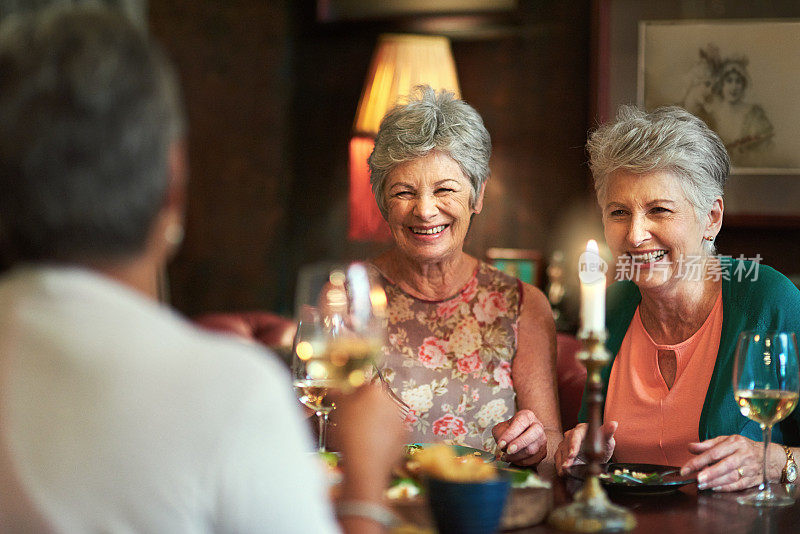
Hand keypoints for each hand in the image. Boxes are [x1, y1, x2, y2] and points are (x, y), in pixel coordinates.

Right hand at [331, 384, 408, 499]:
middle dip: (365, 408)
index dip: (353, 395)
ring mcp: (399, 420)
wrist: (365, 463)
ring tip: (360, 434)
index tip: (347, 403)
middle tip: (352, 419)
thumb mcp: (338, 411)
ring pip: (384, 417)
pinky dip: (383, 436)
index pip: (363, 387)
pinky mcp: (403, 437)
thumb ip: (339, 396)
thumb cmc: (350, 434)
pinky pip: (391, 432)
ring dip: (375, 422)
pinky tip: (370, 444)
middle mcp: (391, 403)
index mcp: (374, 392)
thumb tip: (336, 391)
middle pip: (376, 401)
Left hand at [492, 409, 546, 466]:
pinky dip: (521, 462)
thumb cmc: (509, 430)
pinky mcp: (543, 452)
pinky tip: (512, 459)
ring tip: (506, 456)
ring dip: (517, 456)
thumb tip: (503, 446)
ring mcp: (542, 440)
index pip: (520, 423)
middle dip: (519, 444)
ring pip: (532, 449)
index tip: (500, 444)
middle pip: (533, 434)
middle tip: (508, 450)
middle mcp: (538, 426)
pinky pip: (533, 460)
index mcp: (527, 416)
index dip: (510, 434)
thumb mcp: (501, 428)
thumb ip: (500, 434)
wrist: (521, 435)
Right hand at [554, 420, 617, 475]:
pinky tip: (562, 472)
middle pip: (566, 444)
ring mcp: (566, 443)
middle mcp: (571, 435)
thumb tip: (614, 424)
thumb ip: (608, 432)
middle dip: (566, 456)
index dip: (573, 445)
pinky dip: (560, 466)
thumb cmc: (602, 444)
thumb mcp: (607, 440)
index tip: (572, 454)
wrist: (598, 452)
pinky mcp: (563, 452)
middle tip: (567, 466)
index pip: (575, 435)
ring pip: (561, 452)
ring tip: (564, 471)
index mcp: (582, 429)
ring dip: (562, 462)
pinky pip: (559, 458)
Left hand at [680, 434, 763, 491]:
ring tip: (702, 485)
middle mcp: (744, 454)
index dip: (698, 461)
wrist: (770, 458)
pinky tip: (715, 488)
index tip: (686, 468)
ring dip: (715, 482)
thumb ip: (707, 445)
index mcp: (735, 442)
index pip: (714, 452)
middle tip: (697, 479)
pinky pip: (739, 485)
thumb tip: (690, 447)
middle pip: (726, 464)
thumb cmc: (742, 448)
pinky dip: (726, 487)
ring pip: (732, 476)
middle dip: (710, 473)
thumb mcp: (726, 441)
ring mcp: (751, 468)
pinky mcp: (754, 479)